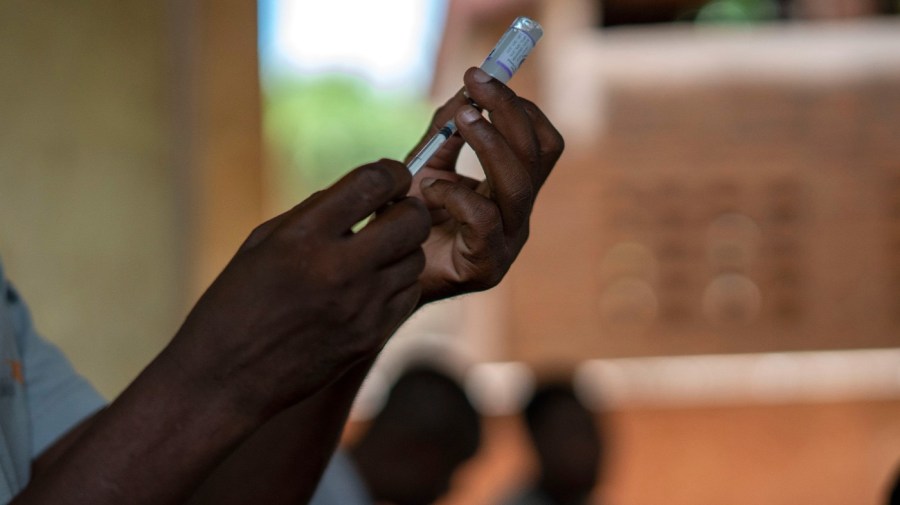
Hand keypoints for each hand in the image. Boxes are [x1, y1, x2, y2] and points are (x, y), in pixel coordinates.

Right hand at [167, 160, 429, 417]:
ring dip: (402, 249)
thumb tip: (363, 191)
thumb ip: (314, 214)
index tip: (391, 176)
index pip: (374, 182)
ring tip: (375, 253)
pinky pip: (408, 294)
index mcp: (303, 237)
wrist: (225, 379)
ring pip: (415, 258)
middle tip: (392, 213)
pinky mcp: (370, 337)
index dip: (392, 172)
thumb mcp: (262, 244)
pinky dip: (397, 283)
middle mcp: (337, 269)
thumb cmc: (234, 304)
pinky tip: (372, 285)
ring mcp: (359, 306)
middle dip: (408, 208)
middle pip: (412, 220)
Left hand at [406, 67, 564, 303]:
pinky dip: (455, 194)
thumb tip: (466, 89)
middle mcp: (518, 215)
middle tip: (475, 84)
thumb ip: (446, 133)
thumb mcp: (427, 167)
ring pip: (518, 185)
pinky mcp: (486, 266)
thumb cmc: (407, 223)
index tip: (483, 76)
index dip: (519, 107)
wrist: (382, 276)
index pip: (541, 143)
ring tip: (460, 118)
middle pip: (538, 156)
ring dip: (489, 143)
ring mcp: (507, 243)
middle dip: (508, 112)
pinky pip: (484, 219)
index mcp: (512, 190)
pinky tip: (429, 190)